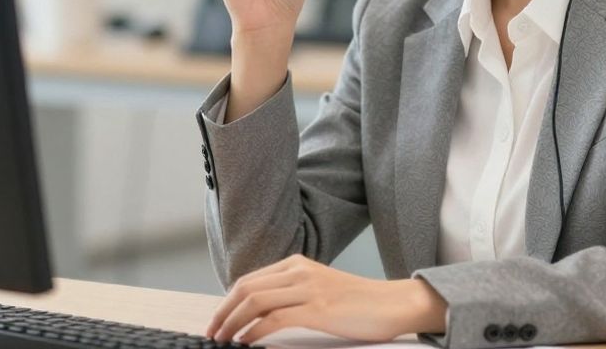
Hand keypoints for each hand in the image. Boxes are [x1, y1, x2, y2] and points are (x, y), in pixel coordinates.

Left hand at [204, 254, 446, 344]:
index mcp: (297, 264)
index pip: (250, 280)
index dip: (227, 302)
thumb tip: (260, 314)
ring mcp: (308, 288)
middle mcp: (299, 271)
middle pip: (246, 288)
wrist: (394, 303)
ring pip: (255, 301)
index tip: (217, 321)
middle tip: (212, 332)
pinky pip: (274, 319)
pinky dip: (253, 332)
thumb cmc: (360, 303)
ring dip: (232, 323)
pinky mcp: (318, 308)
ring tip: (222, 340)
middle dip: (223, 312)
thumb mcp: (320, 289)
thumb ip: (293, 294)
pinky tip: (245, 343)